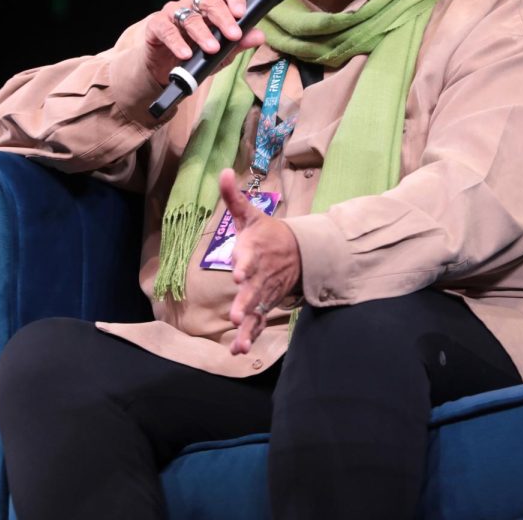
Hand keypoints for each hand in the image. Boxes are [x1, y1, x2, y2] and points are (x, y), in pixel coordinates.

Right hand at [143, 0, 266, 87]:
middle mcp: (193, 3)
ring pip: (190, 16)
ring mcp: (174, 12)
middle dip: (223, 18)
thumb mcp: (221, 53)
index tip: (242, 13)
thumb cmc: (195, 53)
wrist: (163, 67)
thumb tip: (259, 36)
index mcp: (212, 4)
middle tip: (234, 35)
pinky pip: (167, 29)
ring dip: (203, 33)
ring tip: (212, 49)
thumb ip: (239, 43)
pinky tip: (186, 53)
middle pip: (209, 1)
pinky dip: (177, 42)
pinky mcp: (156, 25)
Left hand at [220, 168, 301, 354]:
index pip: (250, 256)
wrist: (299, 252)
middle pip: (254, 289)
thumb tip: (222, 172)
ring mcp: (265, 292)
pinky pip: (259, 322)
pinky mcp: (266, 305)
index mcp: (256, 249)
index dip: (244, 265)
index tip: (237, 274)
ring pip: (257, 310)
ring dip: (248, 325)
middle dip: (246, 301)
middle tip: (236, 312)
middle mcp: (261, 273)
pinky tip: (238, 350)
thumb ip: (234, 198)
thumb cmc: (267, 233)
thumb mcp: (251, 214)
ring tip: (237, 339)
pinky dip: (250, 335)